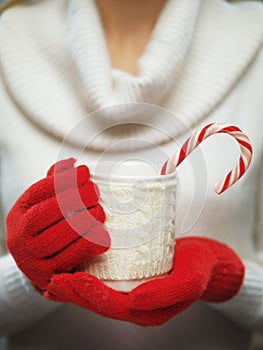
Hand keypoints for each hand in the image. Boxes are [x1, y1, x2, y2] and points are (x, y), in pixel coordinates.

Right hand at [6, 158, 109, 291]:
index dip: (65, 180)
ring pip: (58, 236)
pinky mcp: (48, 276)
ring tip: (100, 212)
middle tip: (95, 192)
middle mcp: (20, 235)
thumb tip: (70, 164)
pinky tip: (103, 236)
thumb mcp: (45, 204)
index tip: (86, 172)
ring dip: (85, 221)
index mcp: (19, 212)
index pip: (39, 191)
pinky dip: (90, 245)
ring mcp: (32, 259)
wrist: (38, 265)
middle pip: (47, 213)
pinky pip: (71, 258)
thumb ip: (56, 183)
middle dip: (76, 198)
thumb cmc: (47, 227)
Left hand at [44, 237, 244, 325]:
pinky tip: (74, 269)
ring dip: (76, 288)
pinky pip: (105, 281)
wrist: (206, 260)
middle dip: (76, 293)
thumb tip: (135, 301)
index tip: (74, 279)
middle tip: (55, 280)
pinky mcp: (131, 278)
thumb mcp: (190, 280)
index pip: (114, 307)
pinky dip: (87, 277)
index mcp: (148, 311)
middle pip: (100, 302)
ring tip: (55, 278)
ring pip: (99, 294)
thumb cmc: (198, 268)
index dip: (92, 295)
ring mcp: (132, 293)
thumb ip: (167, 294)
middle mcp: (136, 305)